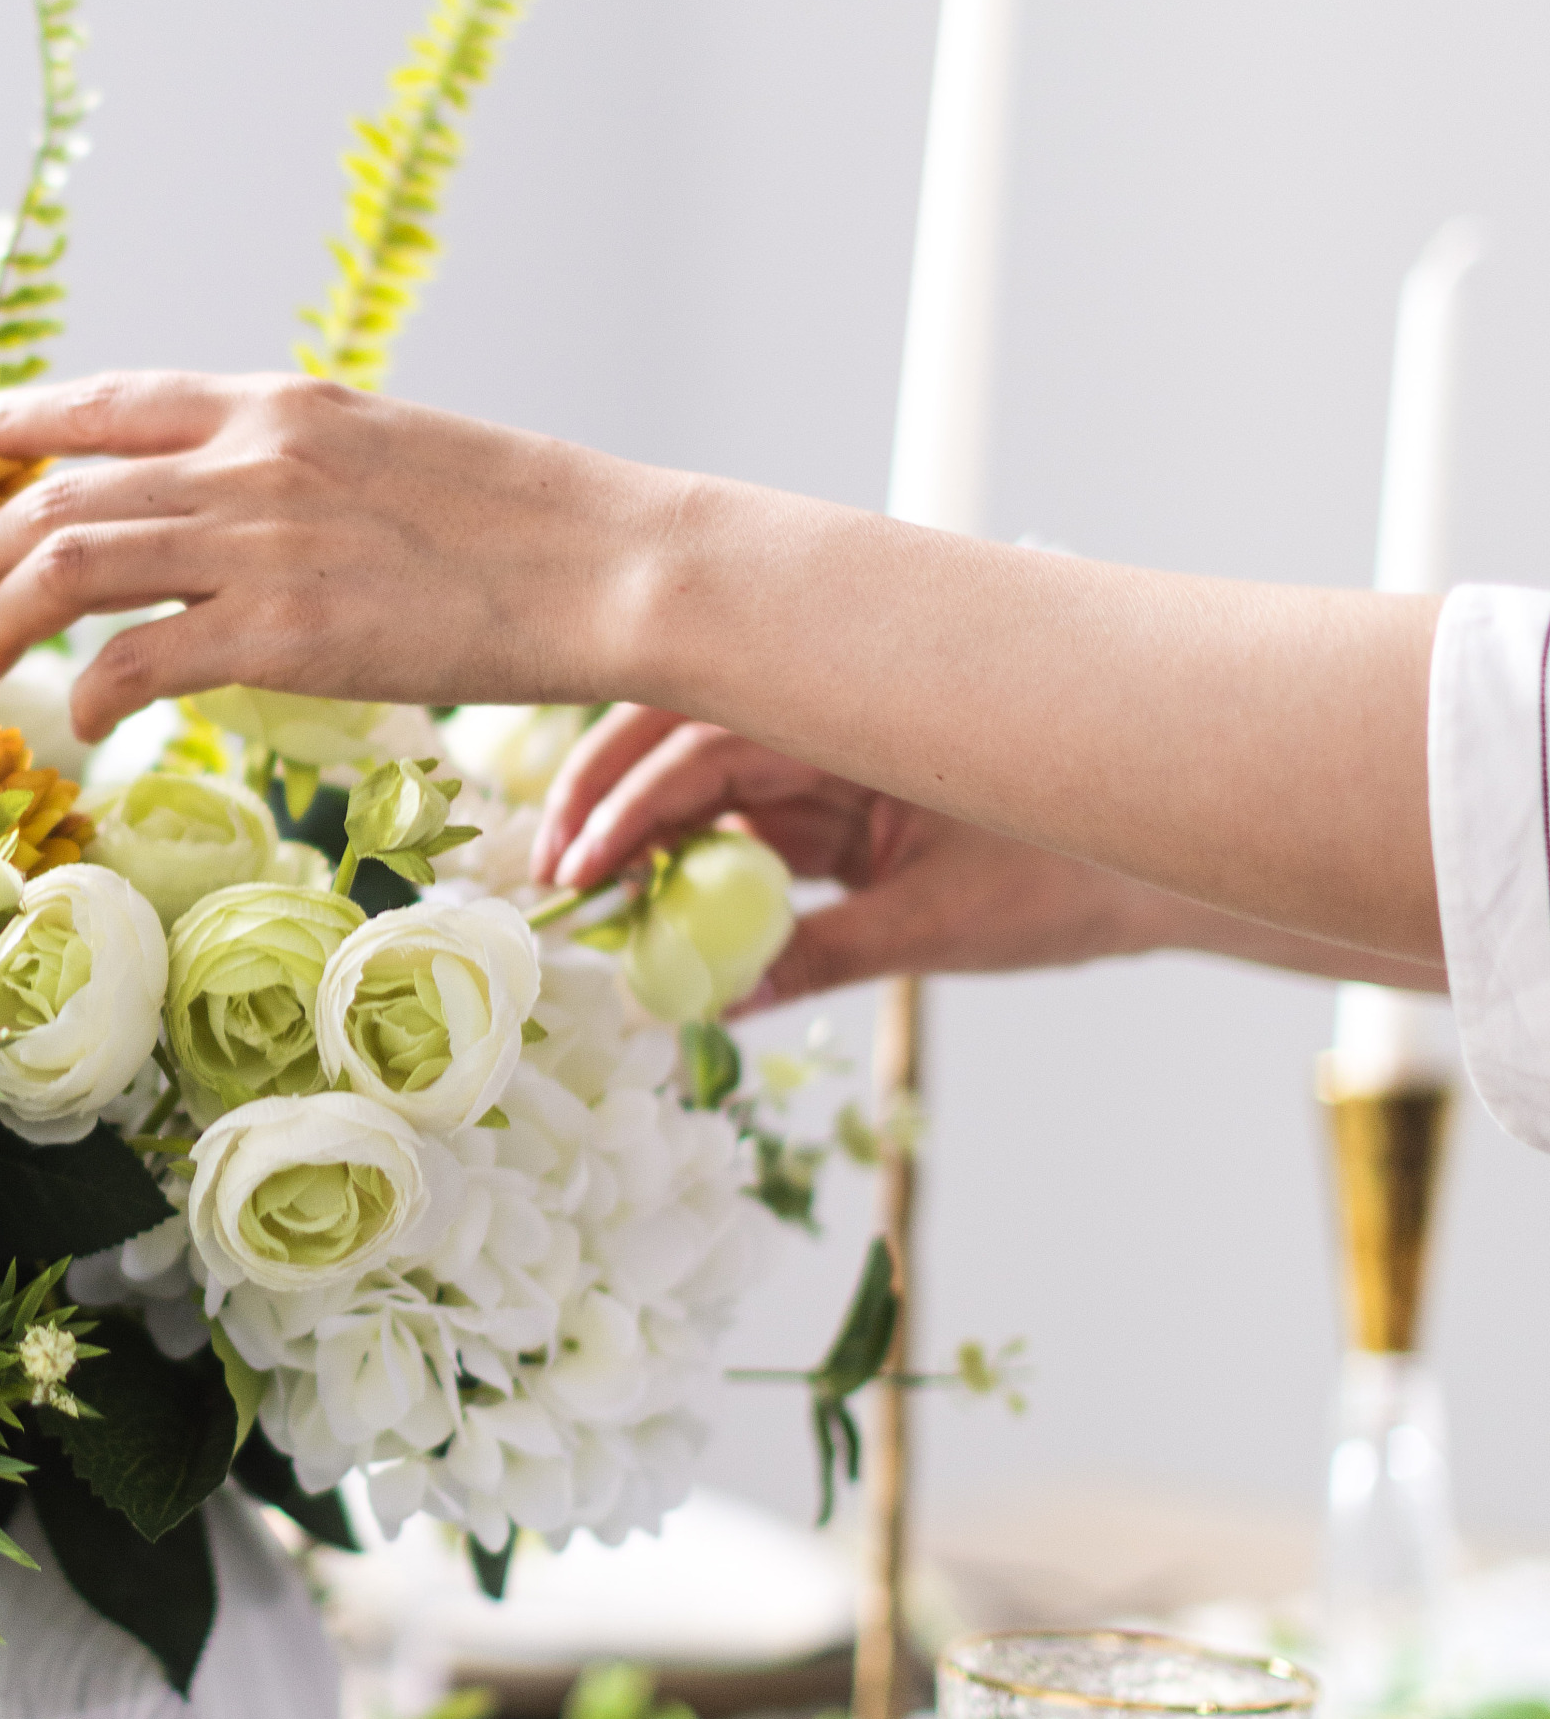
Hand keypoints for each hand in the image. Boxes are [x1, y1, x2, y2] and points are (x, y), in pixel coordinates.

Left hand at [0, 371, 636, 742]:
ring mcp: (261, 544)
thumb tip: (226, 506)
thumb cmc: (518, 521)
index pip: (111, 401)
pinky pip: (135, 658)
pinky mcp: (282, 634)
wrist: (604, 562)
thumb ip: (293, 466)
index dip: (18, 422)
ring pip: (71, 566)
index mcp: (278, 403)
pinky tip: (82, 714)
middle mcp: (251, 460)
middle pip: (63, 493)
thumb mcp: (387, 448)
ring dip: (0, 614)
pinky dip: (88, 688)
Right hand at [540, 708, 1170, 1006]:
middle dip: (609, 799)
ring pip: (708, 781)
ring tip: (589, 903)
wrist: (1166, 872)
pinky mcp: (842, 809)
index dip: (632, 801)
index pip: (713, 738)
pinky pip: (749, 828)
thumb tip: (720, 1004)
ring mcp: (836, 762)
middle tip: (552, 875)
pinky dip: (700, 868)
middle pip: (686, 737)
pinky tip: (655, 914)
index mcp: (864, 713)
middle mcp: (837, 721)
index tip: (581, 866)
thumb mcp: (942, 927)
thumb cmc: (1078, 878)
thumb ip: (823, 956)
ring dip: (647, 836)